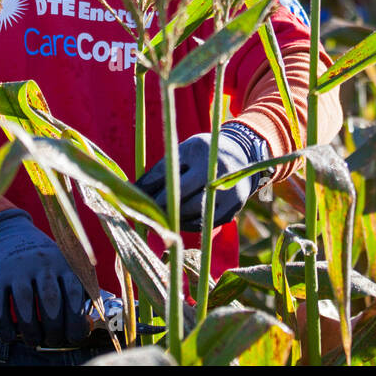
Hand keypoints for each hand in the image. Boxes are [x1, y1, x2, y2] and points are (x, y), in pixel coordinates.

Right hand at [0, 209, 91, 347]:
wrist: (12, 235)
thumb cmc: (46, 262)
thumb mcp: (66, 267)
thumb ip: (79, 291)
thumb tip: (86, 325)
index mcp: (64, 263)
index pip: (74, 293)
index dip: (76, 319)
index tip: (75, 337)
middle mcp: (43, 263)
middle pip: (51, 298)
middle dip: (54, 327)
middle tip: (54, 341)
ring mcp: (19, 268)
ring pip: (25, 301)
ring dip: (31, 328)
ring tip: (35, 341)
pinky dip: (5, 325)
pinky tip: (11, 337)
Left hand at [135, 123, 269, 231]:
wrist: (244, 155)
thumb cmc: (203, 153)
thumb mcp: (185, 151)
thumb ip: (163, 169)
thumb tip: (134, 190)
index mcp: (199, 151)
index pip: (167, 172)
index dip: (147, 186)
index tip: (131, 194)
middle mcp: (215, 171)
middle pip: (180, 196)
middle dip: (159, 206)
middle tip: (143, 213)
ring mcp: (226, 191)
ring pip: (191, 213)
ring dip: (172, 218)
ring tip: (156, 220)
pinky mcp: (232, 208)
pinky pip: (204, 223)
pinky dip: (188, 224)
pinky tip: (177, 222)